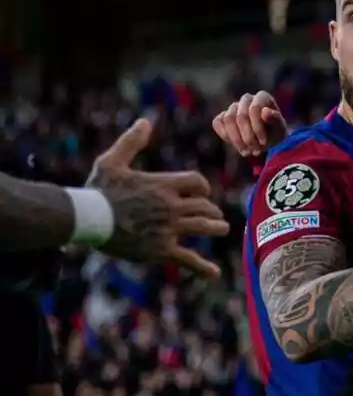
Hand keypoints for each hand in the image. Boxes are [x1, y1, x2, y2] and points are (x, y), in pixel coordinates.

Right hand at [86, 119, 230, 277]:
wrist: (87, 219)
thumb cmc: (98, 189)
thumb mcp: (113, 160)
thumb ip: (131, 142)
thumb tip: (145, 122)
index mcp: (164, 185)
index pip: (198, 183)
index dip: (202, 188)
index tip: (201, 193)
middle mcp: (171, 206)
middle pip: (205, 206)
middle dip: (211, 210)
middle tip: (213, 214)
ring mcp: (169, 229)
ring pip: (204, 228)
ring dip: (216, 228)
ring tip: (222, 229)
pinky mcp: (161, 250)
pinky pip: (187, 259)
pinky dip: (202, 267)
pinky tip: (214, 273)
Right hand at [211, 91, 286, 156]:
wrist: (267, 141)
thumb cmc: (275, 133)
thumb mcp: (280, 129)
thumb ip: (275, 119)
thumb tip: (265, 112)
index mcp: (262, 97)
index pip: (254, 109)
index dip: (257, 128)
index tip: (264, 143)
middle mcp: (247, 99)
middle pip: (241, 116)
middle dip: (248, 137)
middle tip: (255, 150)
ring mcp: (233, 107)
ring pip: (228, 120)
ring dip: (237, 139)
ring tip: (247, 151)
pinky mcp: (223, 117)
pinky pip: (217, 123)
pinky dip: (225, 136)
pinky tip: (237, 145)